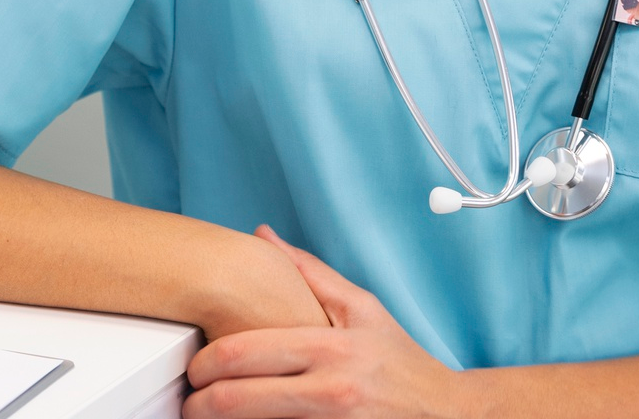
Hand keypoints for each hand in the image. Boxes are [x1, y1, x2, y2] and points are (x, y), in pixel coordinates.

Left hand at [185, 226, 470, 418]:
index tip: (194, 369)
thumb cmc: (402, 364)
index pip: (242, 353)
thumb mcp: (363, 310)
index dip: (203, 363)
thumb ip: (309, 275)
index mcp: (330, 348)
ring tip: (209, 417)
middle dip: (199, 403)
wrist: (449, 416)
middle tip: (189, 401)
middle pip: (236, 399)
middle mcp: (330, 390)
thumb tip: (262, 237)